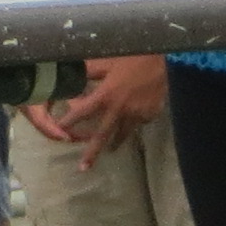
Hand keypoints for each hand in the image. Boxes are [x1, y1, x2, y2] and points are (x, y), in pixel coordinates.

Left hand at [27, 55, 167, 172]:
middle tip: (83, 168)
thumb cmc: (133, 56)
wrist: (165, 59)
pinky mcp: (150, 115)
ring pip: (123, 134)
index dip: (69, 121)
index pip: (82, 112)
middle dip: (92, 153)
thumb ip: (91, 71)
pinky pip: (139, 122)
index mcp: (106, 95)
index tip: (60, 131)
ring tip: (111, 150)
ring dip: (115, 143)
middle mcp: (119, 109)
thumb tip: (73, 73)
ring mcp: (136, 115)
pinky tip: (136, 120)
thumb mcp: (108, 61)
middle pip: (102, 135)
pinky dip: (135, 123)